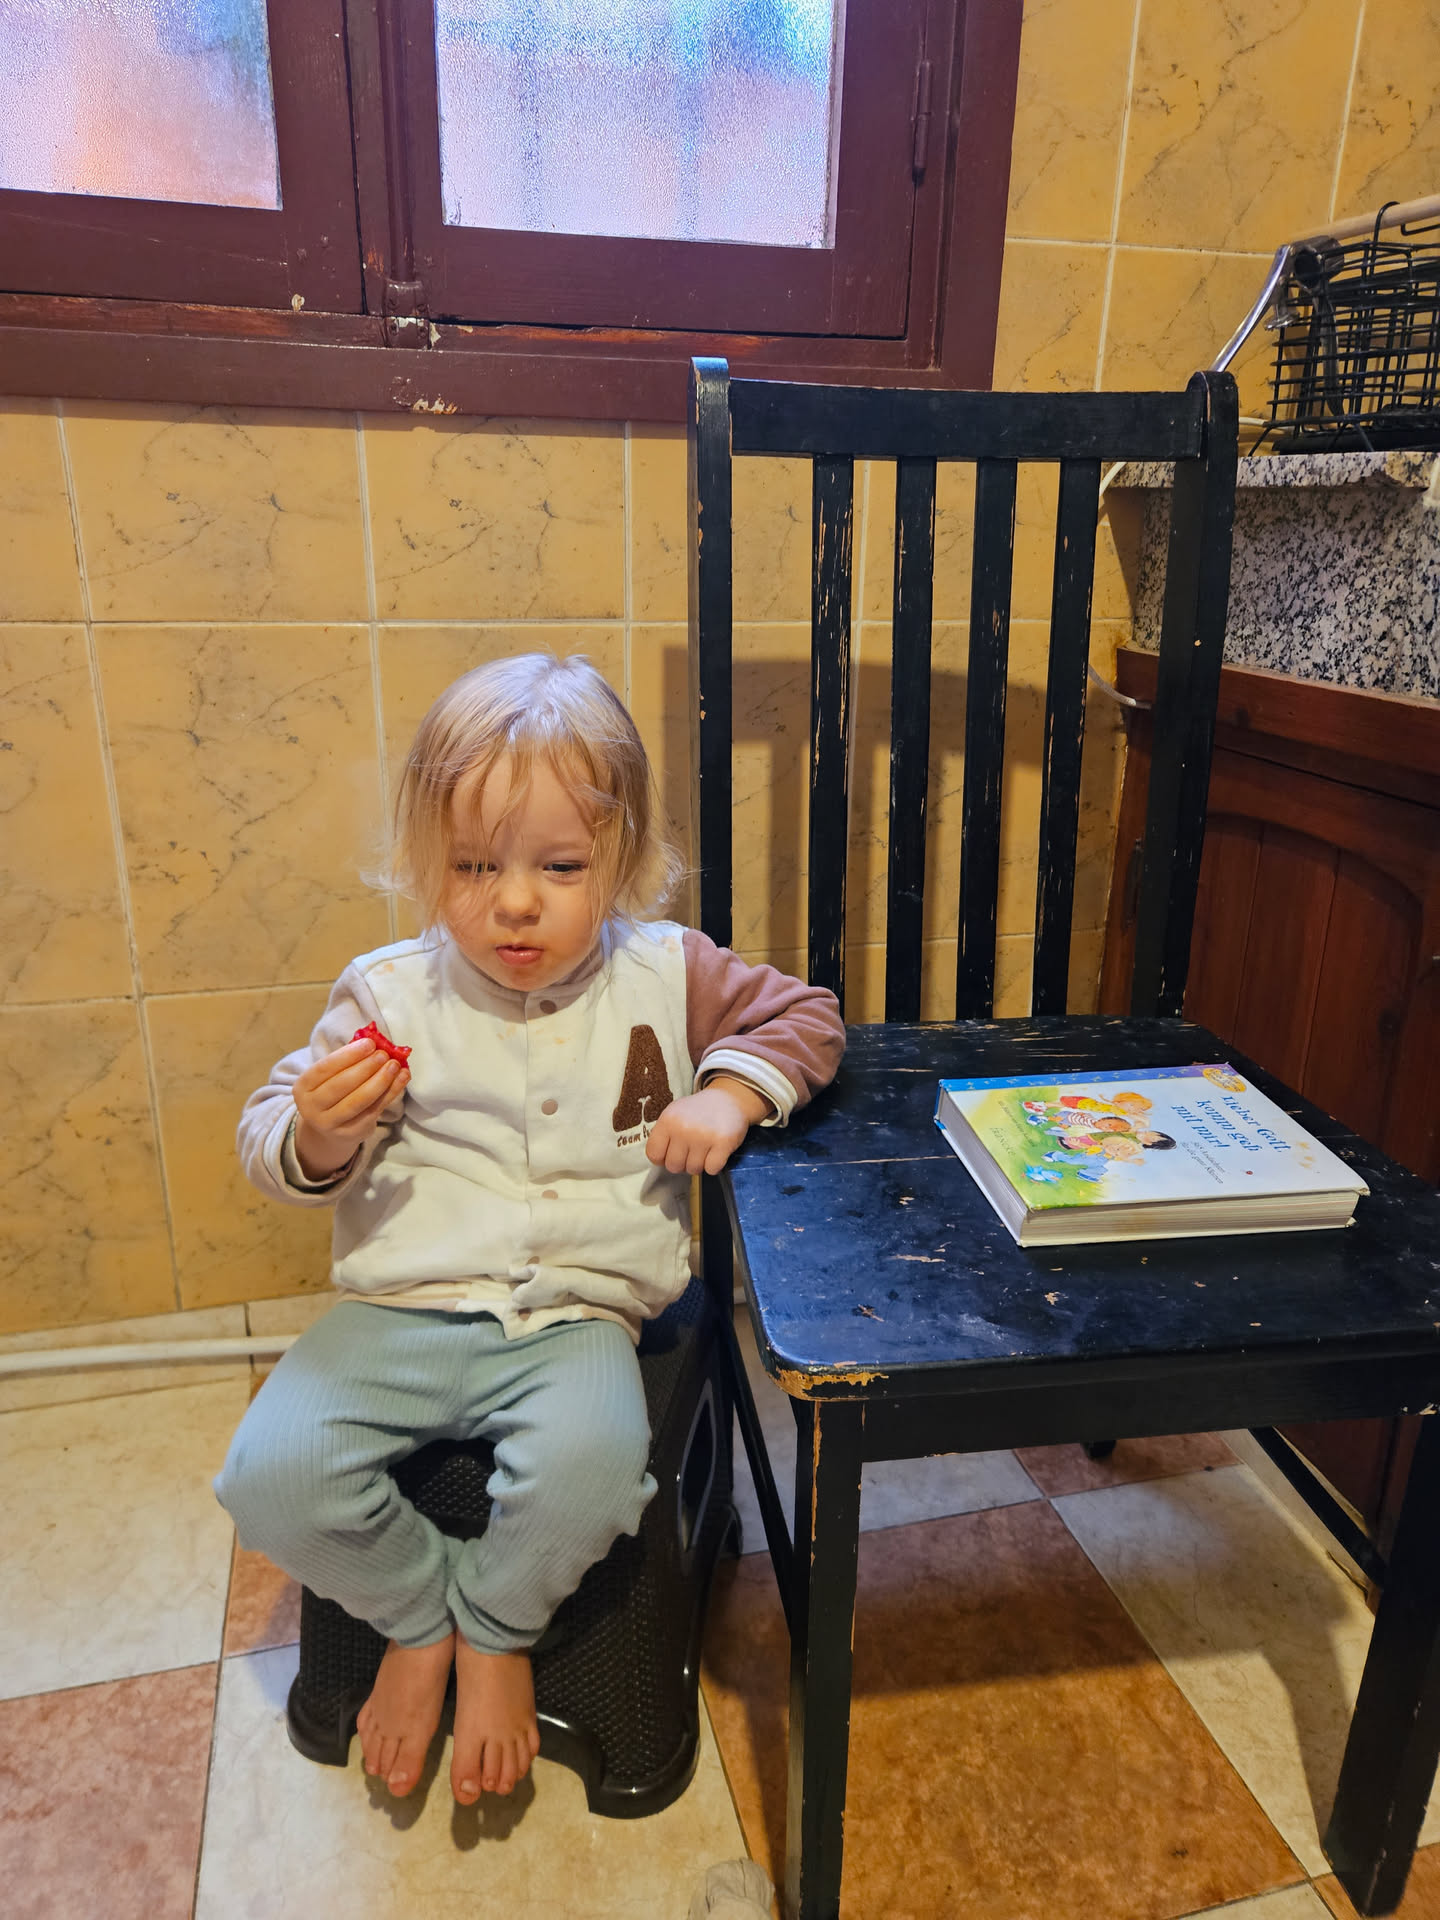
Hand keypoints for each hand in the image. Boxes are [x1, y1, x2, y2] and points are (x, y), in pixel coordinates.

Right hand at [292, 1035, 409, 1179]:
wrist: (328, 1129)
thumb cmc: (332, 1092)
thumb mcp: (329, 1077)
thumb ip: (347, 1061)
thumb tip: (375, 1042)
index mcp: (303, 1087)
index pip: (325, 1068)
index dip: (348, 1055)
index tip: (370, 1043)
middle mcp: (312, 1107)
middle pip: (342, 1085)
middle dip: (366, 1067)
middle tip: (384, 1054)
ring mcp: (330, 1123)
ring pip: (359, 1101)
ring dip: (381, 1081)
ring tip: (395, 1065)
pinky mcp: (351, 1133)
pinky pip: (374, 1111)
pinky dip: (391, 1093)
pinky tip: (402, 1078)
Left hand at [644, 1078, 770, 1175]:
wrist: (729, 1098)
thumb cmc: (698, 1110)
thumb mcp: (674, 1114)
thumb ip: (664, 1135)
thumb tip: (659, 1160)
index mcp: (667, 1120)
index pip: (653, 1155)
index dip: (663, 1158)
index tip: (672, 1152)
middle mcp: (683, 1129)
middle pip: (673, 1166)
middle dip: (683, 1163)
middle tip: (692, 1151)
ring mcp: (703, 1136)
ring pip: (693, 1170)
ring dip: (700, 1164)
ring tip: (705, 1149)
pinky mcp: (723, 1143)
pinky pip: (712, 1169)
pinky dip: (714, 1165)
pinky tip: (716, 1152)